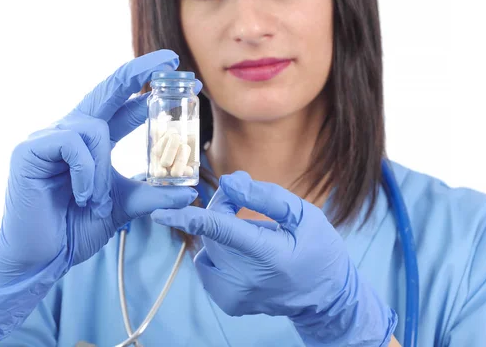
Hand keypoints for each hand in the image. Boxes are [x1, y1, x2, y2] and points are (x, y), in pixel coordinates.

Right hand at [0, 50, 199, 340]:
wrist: (42, 258)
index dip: (147, 90)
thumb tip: (189, 191)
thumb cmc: (77, 228)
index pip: (122, 107)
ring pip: (93, 129)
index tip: (181, 76)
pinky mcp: (30, 151)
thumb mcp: (123, 207)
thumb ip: (153, 195)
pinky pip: (71, 144)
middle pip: (106, 90)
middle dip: (138, 72)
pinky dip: (85, 171)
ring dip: (102, 169)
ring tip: (95, 201)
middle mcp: (71, 132)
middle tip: (170, 59)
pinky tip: (81, 195)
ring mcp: (48, 139)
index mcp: (92, 142)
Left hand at [151, 171, 396, 345]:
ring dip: (220, 232)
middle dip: (222, 209)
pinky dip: (219, 253)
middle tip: (244, 200)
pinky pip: (209, 265)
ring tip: (252, 234)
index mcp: (269, 255)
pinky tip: (244, 254)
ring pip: (208, 248)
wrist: (325, 296)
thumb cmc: (318, 249)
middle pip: (213, 232)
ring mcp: (235, 296)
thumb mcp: (303, 215)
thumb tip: (228, 181)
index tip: (159, 212)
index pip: (220, 231)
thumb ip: (265, 196)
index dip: (188, 218)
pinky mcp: (228, 303)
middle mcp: (246, 280)